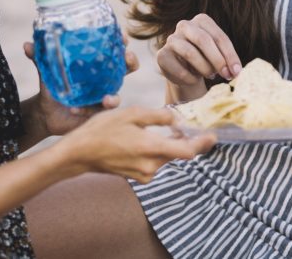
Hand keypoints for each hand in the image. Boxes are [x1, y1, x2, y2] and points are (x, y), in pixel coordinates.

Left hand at [22, 34, 139, 136]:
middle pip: (127, 68)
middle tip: (126, 56)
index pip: (115, 50)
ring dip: (114, 97)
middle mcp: (104, 80)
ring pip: (117, 96)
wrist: (45, 112)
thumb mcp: (46, 71)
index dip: (122, 42)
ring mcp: (102, 98)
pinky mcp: (96, 115)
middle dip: (131, 61)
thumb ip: (39, 58)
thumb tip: (27, 45)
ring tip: (106, 97)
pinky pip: (97, 113)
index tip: (122, 35)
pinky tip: (75, 109)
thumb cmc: (52, 86)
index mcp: (96, 66)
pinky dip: (86, 111)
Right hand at [57, 105, 215, 182]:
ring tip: (154, 128)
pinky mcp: (136, 177)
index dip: (202, 144)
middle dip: (181, 139)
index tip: (212, 136)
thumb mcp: (130, 114)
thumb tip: (176, 120)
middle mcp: (150, 165)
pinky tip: (140, 139)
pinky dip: (154, 151)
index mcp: (151, 148)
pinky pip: (153, 162)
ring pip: (164, 157)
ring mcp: (143, 174)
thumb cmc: (102, 130)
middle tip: (179, 125)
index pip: (187, 151)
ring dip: (166, 144)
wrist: (79, 153)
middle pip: (176, 153)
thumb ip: (158, 117)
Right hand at [156, 13, 241, 88]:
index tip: (237, 71)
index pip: (218, 36)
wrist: (184, 71)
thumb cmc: (206, 59)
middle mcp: (184, 25)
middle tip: (226, 75)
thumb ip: (227, 60)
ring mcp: (171, 39)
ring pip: (190, 53)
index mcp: (201, 20)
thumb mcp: (218, 55)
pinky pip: (179, 68)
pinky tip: (194, 79)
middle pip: (203, 40)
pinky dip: (190, 78)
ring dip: (204, 68)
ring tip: (210, 75)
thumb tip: (235, 71)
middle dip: (217, 60)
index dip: (230, 55)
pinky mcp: (162, 55)